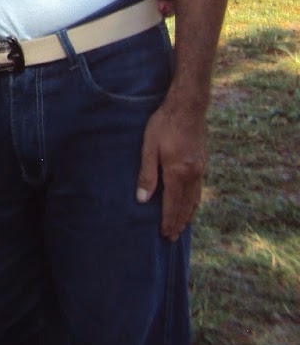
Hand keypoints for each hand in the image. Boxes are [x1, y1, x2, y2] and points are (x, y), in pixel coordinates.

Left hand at [136, 93, 207, 239]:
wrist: (188, 107)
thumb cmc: (163, 124)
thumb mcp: (149, 146)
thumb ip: (146, 174)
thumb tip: (141, 199)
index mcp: (178, 172)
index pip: (172, 204)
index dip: (167, 220)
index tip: (164, 234)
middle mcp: (193, 175)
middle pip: (185, 206)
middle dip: (178, 223)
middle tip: (172, 238)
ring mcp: (200, 169)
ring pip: (195, 199)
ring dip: (187, 215)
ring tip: (181, 227)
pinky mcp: (202, 163)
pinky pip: (199, 190)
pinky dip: (194, 202)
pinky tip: (190, 204)